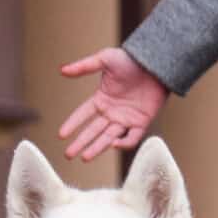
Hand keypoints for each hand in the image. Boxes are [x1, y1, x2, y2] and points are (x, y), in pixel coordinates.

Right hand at [57, 47, 169, 161]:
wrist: (156, 63)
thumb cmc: (131, 59)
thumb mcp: (105, 59)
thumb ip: (83, 66)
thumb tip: (62, 70)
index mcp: (102, 99)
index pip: (82, 115)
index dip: (72, 124)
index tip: (61, 135)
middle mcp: (112, 112)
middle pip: (93, 131)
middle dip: (80, 143)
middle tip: (69, 154)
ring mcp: (126, 119)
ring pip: (108, 138)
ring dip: (96, 148)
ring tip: (85, 158)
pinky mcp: (142, 122)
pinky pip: (132, 138)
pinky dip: (124, 143)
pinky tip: (113, 144)